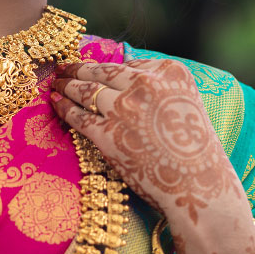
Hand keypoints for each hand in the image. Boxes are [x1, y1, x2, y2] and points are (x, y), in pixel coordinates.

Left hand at [51, 59, 254, 253]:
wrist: (199, 188)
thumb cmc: (195, 151)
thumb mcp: (186, 104)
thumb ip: (160, 87)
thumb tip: (124, 76)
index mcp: (170, 72)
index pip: (127, 65)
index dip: (106, 68)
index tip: (91, 67)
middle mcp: (146, 84)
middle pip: (101, 71)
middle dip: (78, 69)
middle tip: (63, 67)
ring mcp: (124, 109)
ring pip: (85, 90)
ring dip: (66, 84)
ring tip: (56, 82)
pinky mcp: (107, 134)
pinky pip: (77, 116)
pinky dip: (63, 107)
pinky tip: (55, 102)